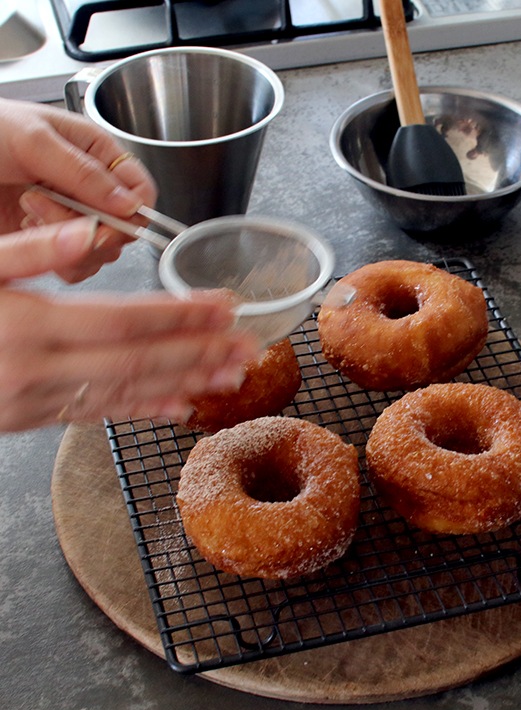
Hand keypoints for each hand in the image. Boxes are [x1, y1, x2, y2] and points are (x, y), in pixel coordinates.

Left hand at [0, 97, 156, 281]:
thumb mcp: (31, 139)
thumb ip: (83, 172)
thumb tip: (129, 203)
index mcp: (96, 154)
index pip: (141, 192)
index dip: (133, 212)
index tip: (108, 219)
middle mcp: (90, 189)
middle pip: (125, 229)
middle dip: (89, 225)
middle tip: (47, 205)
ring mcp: (71, 217)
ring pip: (101, 251)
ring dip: (65, 240)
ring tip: (27, 209)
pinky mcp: (50, 242)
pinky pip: (76, 267)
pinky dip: (55, 259)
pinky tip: (26, 229)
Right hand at [0, 218, 260, 431]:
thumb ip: (22, 250)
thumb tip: (79, 234)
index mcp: (28, 324)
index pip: (125, 321)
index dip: (179, 315)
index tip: (224, 307)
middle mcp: (41, 368)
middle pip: (139, 360)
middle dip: (199, 352)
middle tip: (249, 346)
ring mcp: (39, 400)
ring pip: (127, 392)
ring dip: (185, 383)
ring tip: (232, 376)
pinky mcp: (34, 416)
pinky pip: (99, 415)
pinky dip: (143, 410)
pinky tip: (180, 407)